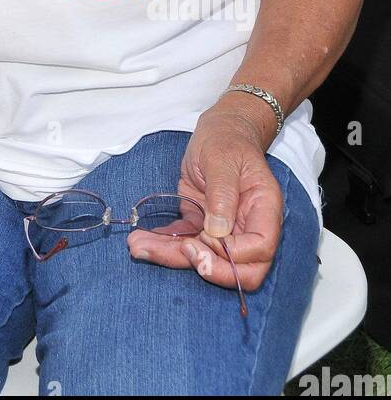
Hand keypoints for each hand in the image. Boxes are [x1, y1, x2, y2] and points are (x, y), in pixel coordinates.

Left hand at [127, 108, 282, 295]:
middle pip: (238, 268)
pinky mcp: (201, 224)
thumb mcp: (222, 159)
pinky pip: (184, 242)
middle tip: (178, 251)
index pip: (260, 249)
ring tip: (137, 247)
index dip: (233, 255)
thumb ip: (222, 193)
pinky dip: (163, 245)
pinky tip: (142, 240)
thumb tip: (218, 232)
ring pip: (204, 258)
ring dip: (171, 257)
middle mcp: (247, 226)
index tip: (203, 242)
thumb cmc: (226, 140)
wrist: (219, 131)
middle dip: (207, 268)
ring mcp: (224, 229)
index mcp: (263, 209)